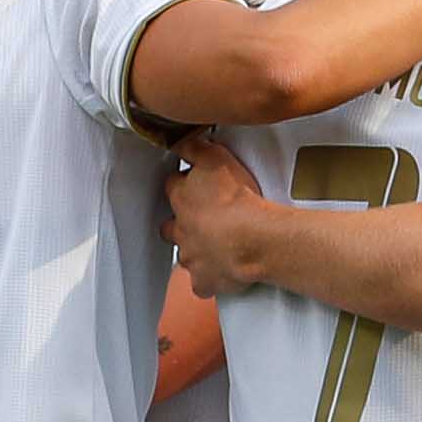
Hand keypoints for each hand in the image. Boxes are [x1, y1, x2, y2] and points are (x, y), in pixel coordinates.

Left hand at [160, 142, 274, 294]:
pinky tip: (222, 273)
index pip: (173, 187)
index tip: (195, 184)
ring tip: (215, 246)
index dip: (184, 185)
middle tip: (201, 219)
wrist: (251, 239)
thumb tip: (179, 139)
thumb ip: (195, 147)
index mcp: (181, 199)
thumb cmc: (236, 200)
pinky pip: (203, 283)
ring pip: (185, 255)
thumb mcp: (215, 158)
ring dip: (196, 250)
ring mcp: (191, 257)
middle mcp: (180, 230)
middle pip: (169, 227)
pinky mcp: (205, 280)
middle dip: (180, 223)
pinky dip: (209, 279)